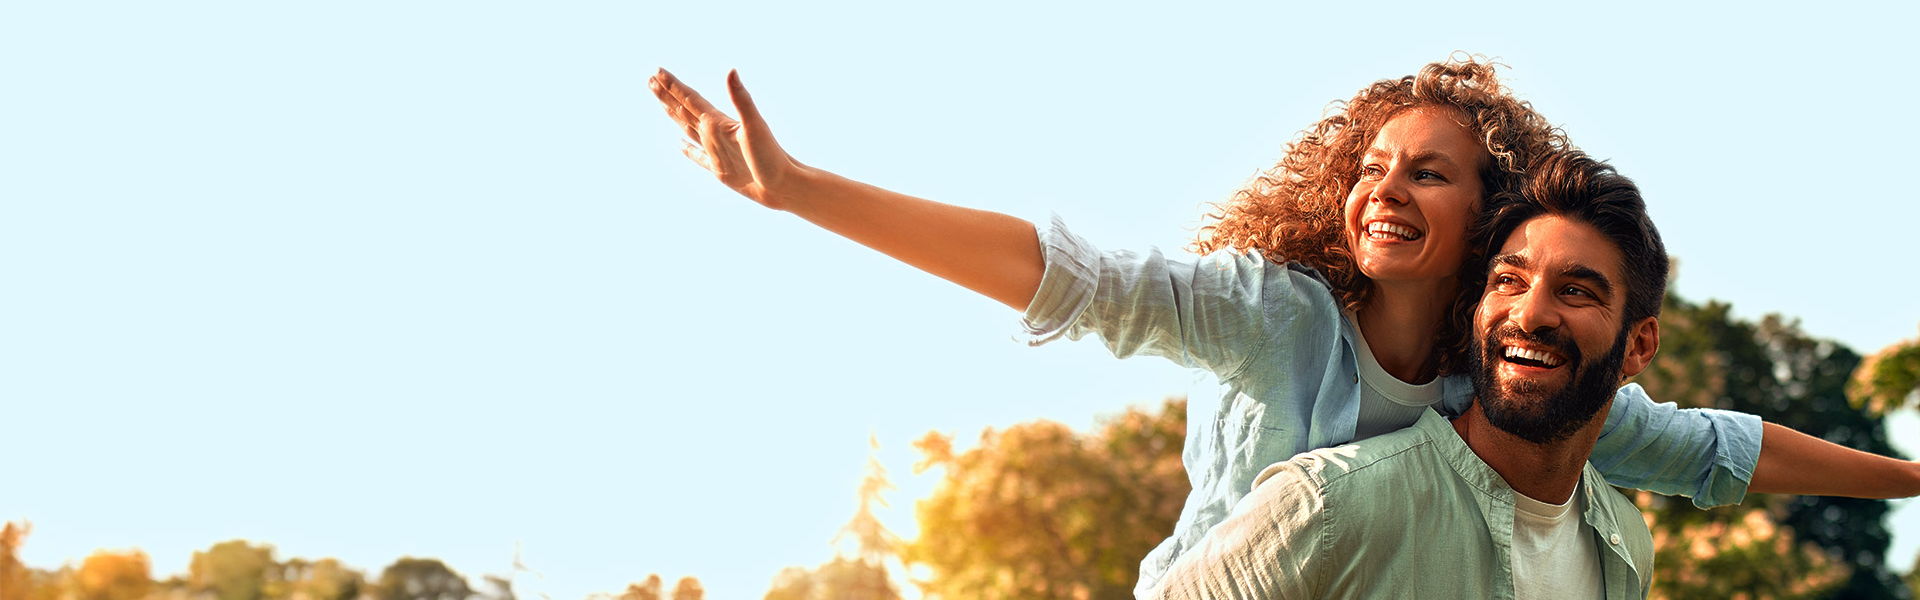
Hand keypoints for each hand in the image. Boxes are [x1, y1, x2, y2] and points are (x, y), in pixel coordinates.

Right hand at [648, 68, 809, 209]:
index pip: (690, 99)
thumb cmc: (771, 156)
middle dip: (667, 95)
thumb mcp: (754, 126)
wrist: (784, 185)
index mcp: (719, 122)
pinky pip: (697, 157)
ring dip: (674, 115)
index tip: (656, 71)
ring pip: (688, 129)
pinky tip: (680, 145)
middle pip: (685, 109)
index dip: (673, 86)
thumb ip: (741, 99)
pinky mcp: (719, 170)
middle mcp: (715, 133)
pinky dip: (687, 150)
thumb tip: (731, 70)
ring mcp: (717, 151)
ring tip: (661, 103)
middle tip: (650, 79)